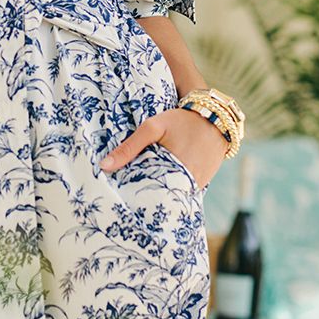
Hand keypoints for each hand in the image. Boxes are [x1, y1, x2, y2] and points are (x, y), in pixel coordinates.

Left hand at [99, 107, 228, 188]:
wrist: (214, 117)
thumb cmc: (180, 120)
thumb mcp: (153, 128)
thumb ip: (129, 147)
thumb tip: (104, 166)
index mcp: (172, 171)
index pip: (147, 194)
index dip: (134, 197)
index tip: (120, 200)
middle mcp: (186, 183)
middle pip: (160, 198)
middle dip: (145, 199)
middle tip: (128, 201)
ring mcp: (197, 185)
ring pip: (173, 197)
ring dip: (160, 195)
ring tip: (142, 196)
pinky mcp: (203, 184)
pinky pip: (184, 192)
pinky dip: (173, 191)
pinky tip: (161, 187)